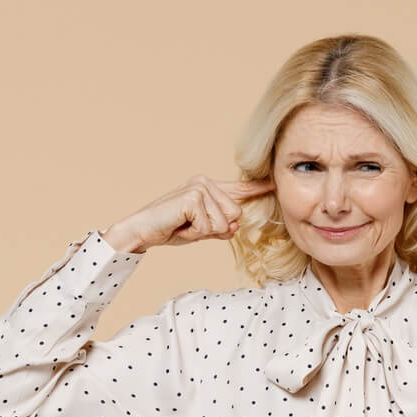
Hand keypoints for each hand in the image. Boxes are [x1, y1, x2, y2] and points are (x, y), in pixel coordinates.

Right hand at [108, 174, 273, 250]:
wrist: (142, 230)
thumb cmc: (170, 228)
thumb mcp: (201, 230)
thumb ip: (221, 228)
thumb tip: (236, 226)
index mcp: (209, 188)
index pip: (238, 190)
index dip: (257, 189)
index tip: (274, 183)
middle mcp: (206, 182)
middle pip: (236, 215)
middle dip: (215, 229)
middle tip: (191, 226)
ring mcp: (199, 187)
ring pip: (224, 223)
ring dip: (204, 232)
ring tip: (185, 225)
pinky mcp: (193, 197)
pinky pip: (209, 227)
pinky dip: (194, 233)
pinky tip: (180, 225)